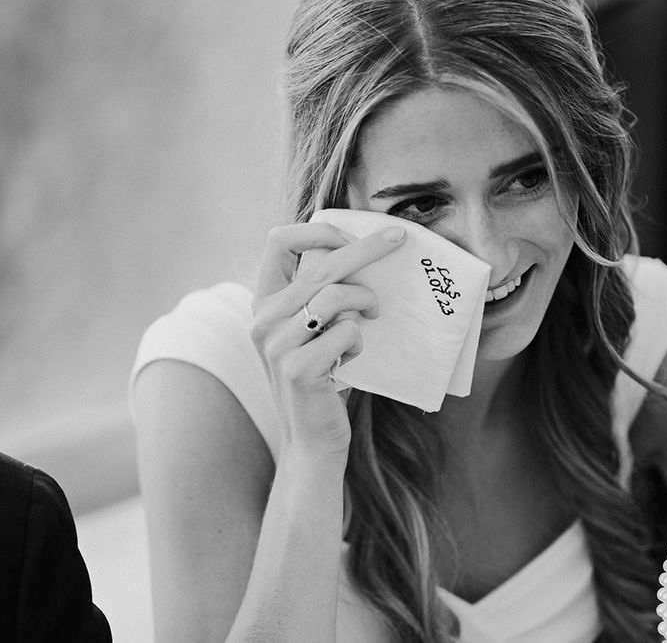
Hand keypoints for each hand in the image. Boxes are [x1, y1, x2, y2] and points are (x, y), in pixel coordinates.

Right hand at [250, 221, 405, 458]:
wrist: (311, 440)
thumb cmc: (322, 377)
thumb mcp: (311, 329)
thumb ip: (320, 293)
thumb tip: (362, 247)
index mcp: (263, 301)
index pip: (278, 240)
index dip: (319, 230)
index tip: (353, 236)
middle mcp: (262, 319)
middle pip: (320, 264)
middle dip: (366, 247)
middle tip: (400, 237)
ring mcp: (277, 345)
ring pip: (336, 295)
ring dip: (366, 302)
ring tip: (372, 317)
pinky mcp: (298, 369)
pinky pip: (347, 331)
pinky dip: (359, 341)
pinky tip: (350, 360)